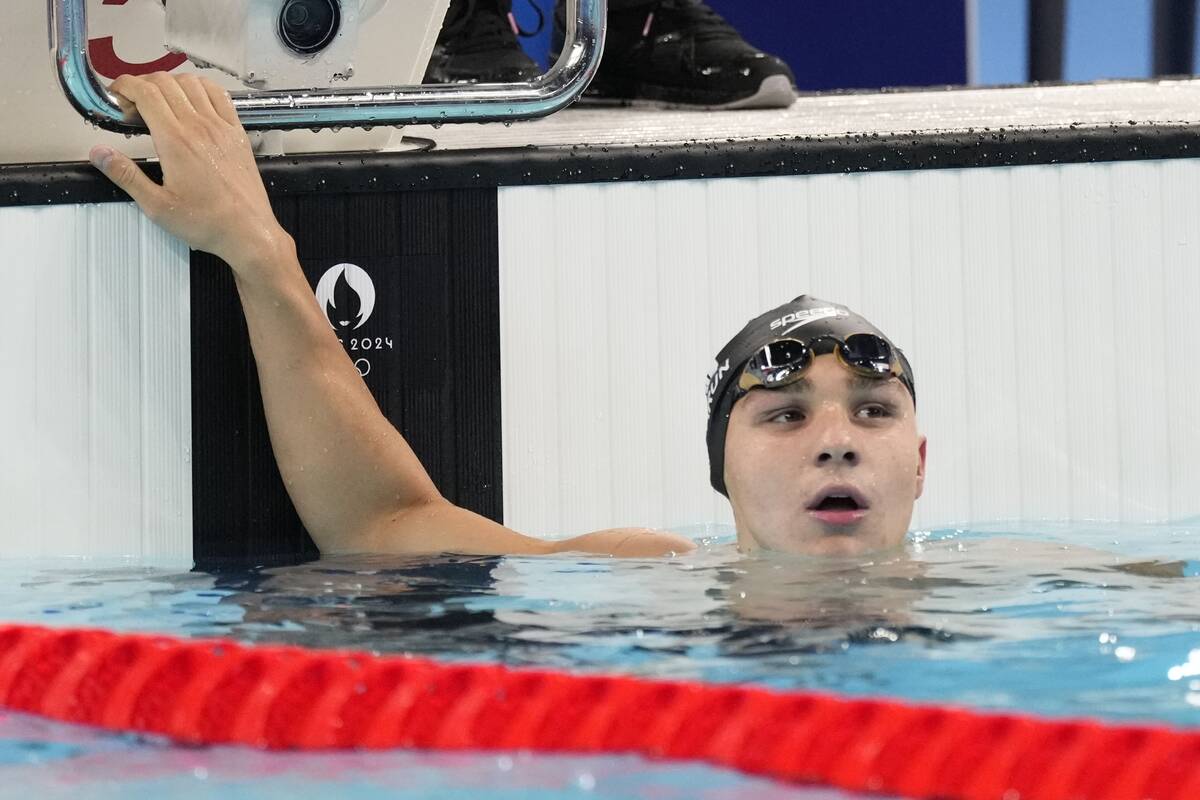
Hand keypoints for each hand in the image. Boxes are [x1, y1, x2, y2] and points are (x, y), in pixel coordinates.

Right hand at [90, 72, 290, 273]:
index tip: (115, 94)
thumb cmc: (208, 222)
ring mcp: (221, 127)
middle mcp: (200, 127)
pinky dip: (202, 86)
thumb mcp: (157, 206)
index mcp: (176, 141)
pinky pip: (220, 95)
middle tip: (132, 103)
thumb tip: (100, 153)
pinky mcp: (237, 133)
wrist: (248, 232)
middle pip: (165, 83)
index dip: (125, 85)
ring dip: (170, 82)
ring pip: (192, 83)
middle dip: (141, 84)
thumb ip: (126, 175)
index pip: (145, 93)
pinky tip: (194, 98)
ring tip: (159, 99)